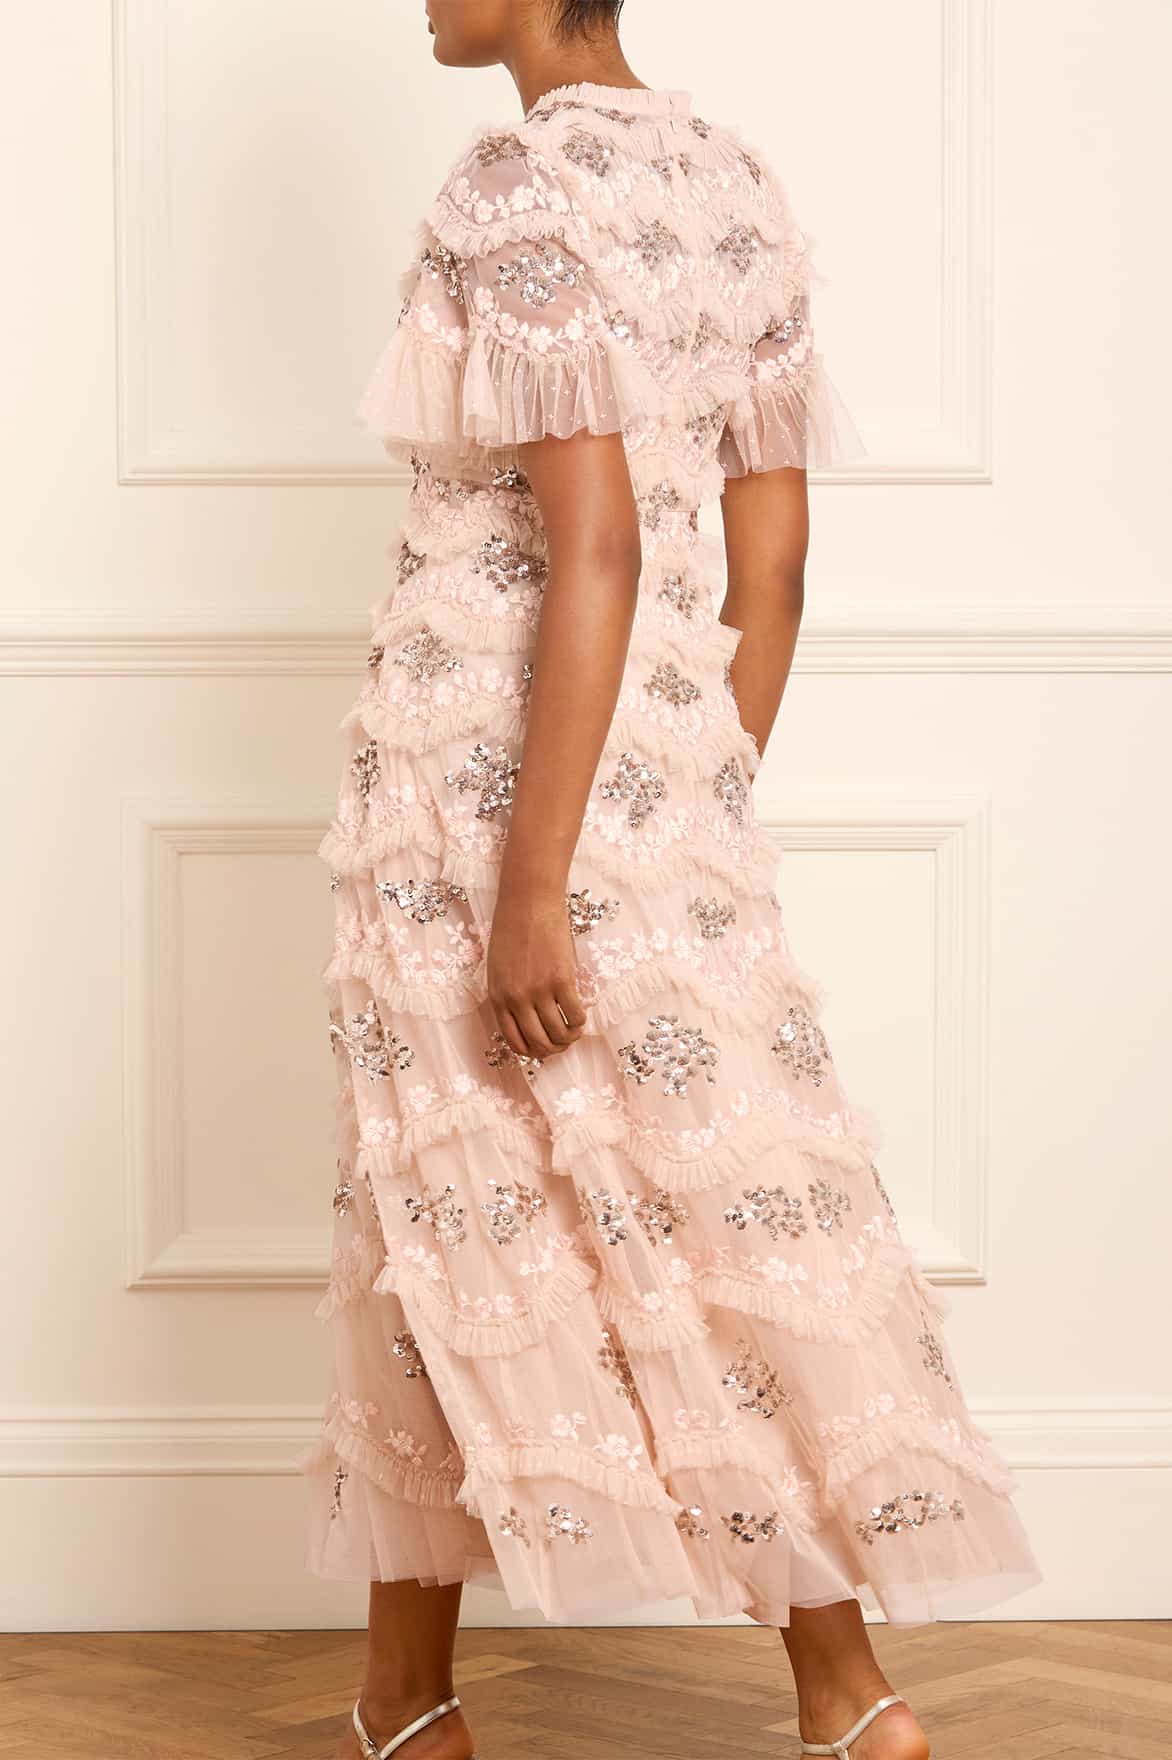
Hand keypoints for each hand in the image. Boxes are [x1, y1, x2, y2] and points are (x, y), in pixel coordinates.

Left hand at [487, 886, 586, 1061]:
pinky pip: (575, 1014)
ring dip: (570, 1038)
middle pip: (539, 1043)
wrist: (528, 902)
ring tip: (575, 1030)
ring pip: (558, 1033)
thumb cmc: (512, 931)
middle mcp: (517, 999)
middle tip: (563, 1042)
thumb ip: (509, 995)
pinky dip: (581, 1021)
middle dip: (554, 1049)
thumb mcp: (498, 969)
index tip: (544, 1048)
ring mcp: (539, 991)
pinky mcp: (561, 980)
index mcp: (498, 998)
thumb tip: (528, 1020)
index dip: (532, 1052)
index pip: (515, 1042)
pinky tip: (581, 1015)